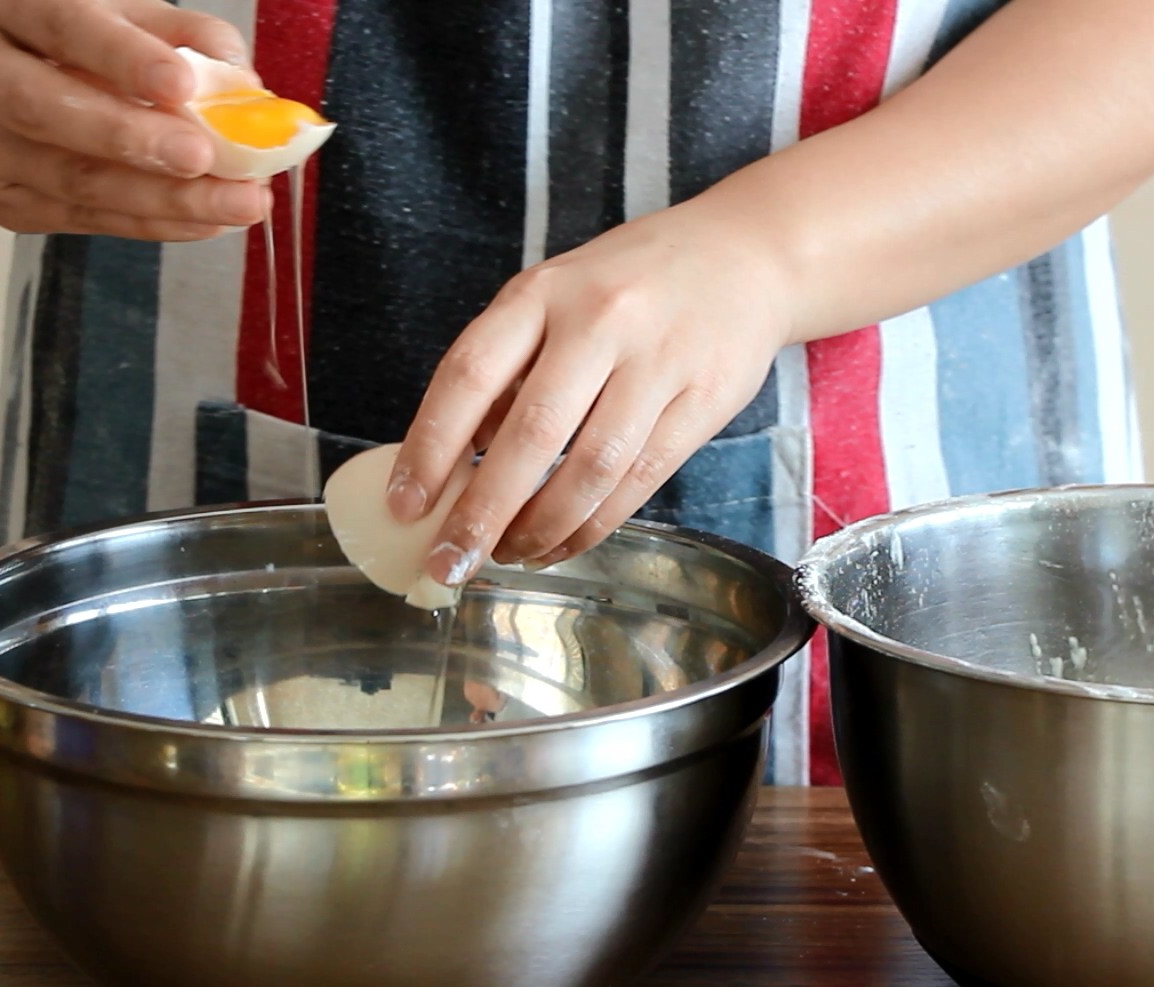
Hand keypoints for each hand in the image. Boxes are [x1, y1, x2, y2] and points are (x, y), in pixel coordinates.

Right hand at [0, 0, 268, 240]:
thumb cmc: (76, 37)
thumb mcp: (126, 14)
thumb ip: (186, 37)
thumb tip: (244, 86)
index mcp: (6, 6)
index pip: (62, 27)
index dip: (122, 59)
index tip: (182, 85)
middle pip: (41, 111)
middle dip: (128, 140)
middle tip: (203, 158)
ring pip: (67, 181)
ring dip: (162, 200)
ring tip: (238, 203)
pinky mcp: (0, 199)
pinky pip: (84, 219)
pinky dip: (154, 223)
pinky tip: (208, 220)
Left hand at [385, 203, 793, 584]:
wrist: (746, 256)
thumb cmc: (634, 282)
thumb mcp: (555, 297)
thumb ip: (508, 369)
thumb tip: (458, 460)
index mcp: (543, 292)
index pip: (470, 374)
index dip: (431, 446)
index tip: (406, 505)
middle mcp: (599, 321)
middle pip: (532, 433)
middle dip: (483, 512)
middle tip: (451, 562)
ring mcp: (657, 361)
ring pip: (591, 468)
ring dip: (542, 527)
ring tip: (510, 556)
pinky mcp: (703, 402)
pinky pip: (640, 480)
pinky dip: (595, 524)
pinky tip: (564, 542)